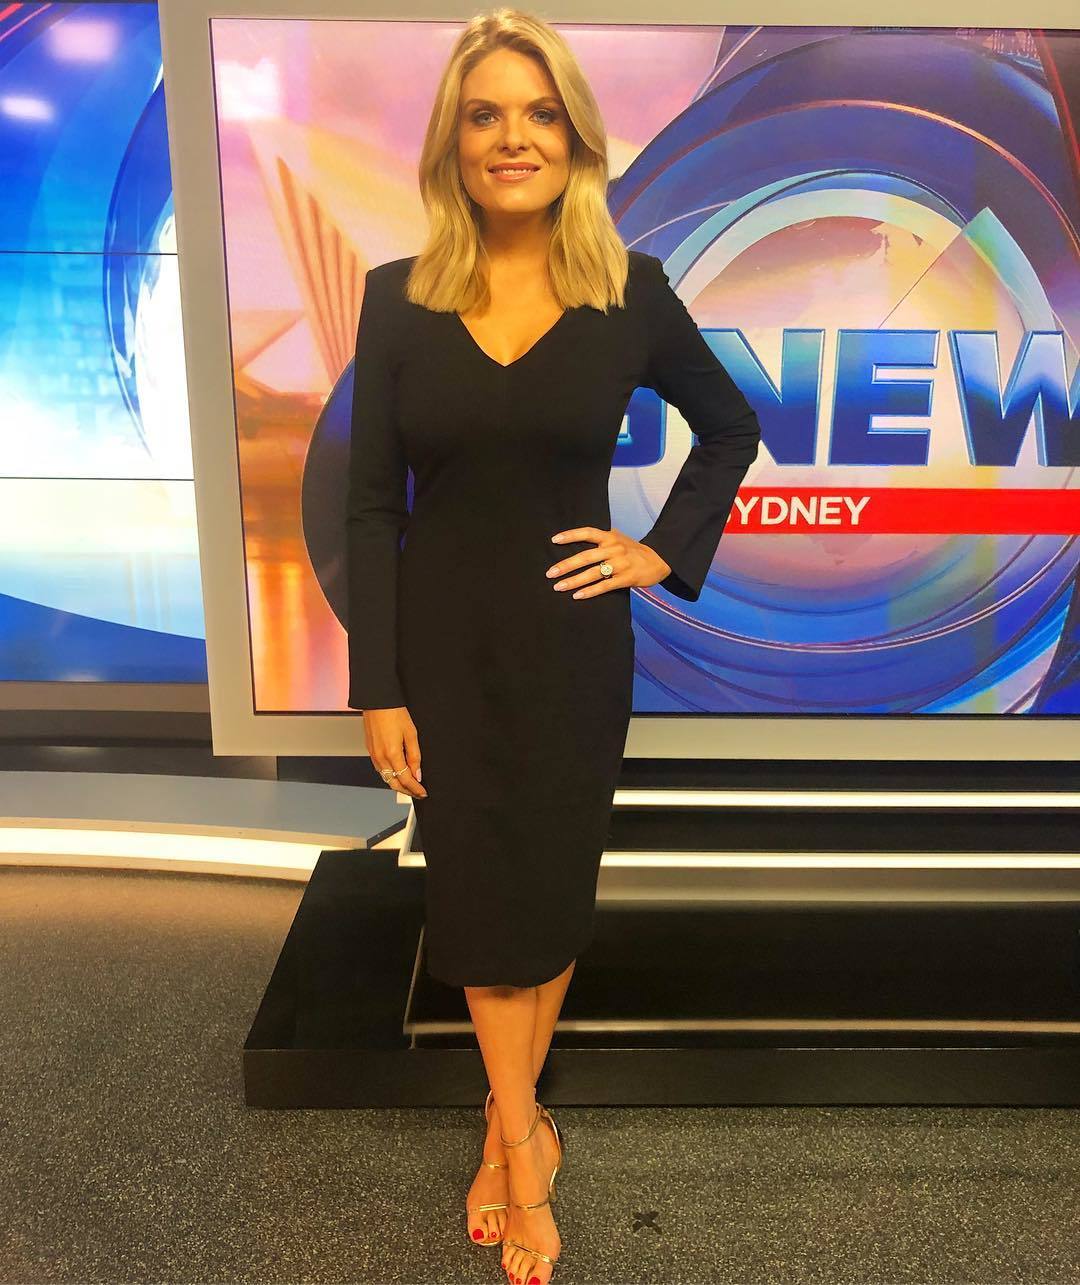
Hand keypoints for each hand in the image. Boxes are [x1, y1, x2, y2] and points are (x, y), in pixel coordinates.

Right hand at [362, 707, 427, 798]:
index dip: (415, 789)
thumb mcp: (411, 734)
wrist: (377, 701)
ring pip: (385, 778)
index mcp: (392, 754)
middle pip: (393, 783)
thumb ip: (415, 757)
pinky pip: (380, 769)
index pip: (405, 780)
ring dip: (397, 784)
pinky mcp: (370, 750)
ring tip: (409, 785)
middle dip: (406, 791)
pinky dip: (389, 775)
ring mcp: (373, 754)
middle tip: (417, 793)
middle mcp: (380, 757)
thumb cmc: (394, 713)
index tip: (423, 792)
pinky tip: (396, 773)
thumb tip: (417, 774)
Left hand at [546, 525, 671, 597]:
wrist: (660, 560)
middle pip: (586, 556)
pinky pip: (604, 586)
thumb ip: (601, 539)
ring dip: (574, 581)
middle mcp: (614, 548)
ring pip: (593, 573)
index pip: (587, 532)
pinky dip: (590, 591)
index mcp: (610, 536)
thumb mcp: (619, 538)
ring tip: (559, 587)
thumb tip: (578, 539)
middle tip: (550, 573)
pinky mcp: (626, 579)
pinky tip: (577, 596)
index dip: (570, 535)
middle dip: (566, 565)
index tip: (554, 540)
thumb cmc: (634, 550)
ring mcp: (620, 564)